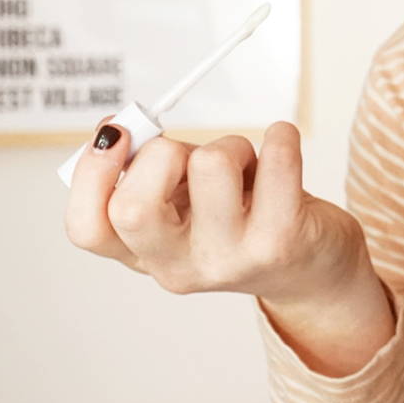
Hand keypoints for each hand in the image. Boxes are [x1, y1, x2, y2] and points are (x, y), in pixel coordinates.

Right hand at [63, 120, 392, 373]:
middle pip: (134, 207)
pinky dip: (281, 137)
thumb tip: (119, 130)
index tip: (115, 133)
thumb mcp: (185, 209)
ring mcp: (231, 258)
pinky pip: (277, 162)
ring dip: (230, 144)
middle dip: (160, 153)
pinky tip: (282, 144)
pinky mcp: (281, 242)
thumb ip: (150, 176)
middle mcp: (181, 266)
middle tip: (189, 154)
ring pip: (211, 166)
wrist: (315, 272)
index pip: (88, 229)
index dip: (92, 175)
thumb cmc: (245, 224)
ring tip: (246, 164)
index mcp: (145, 254)